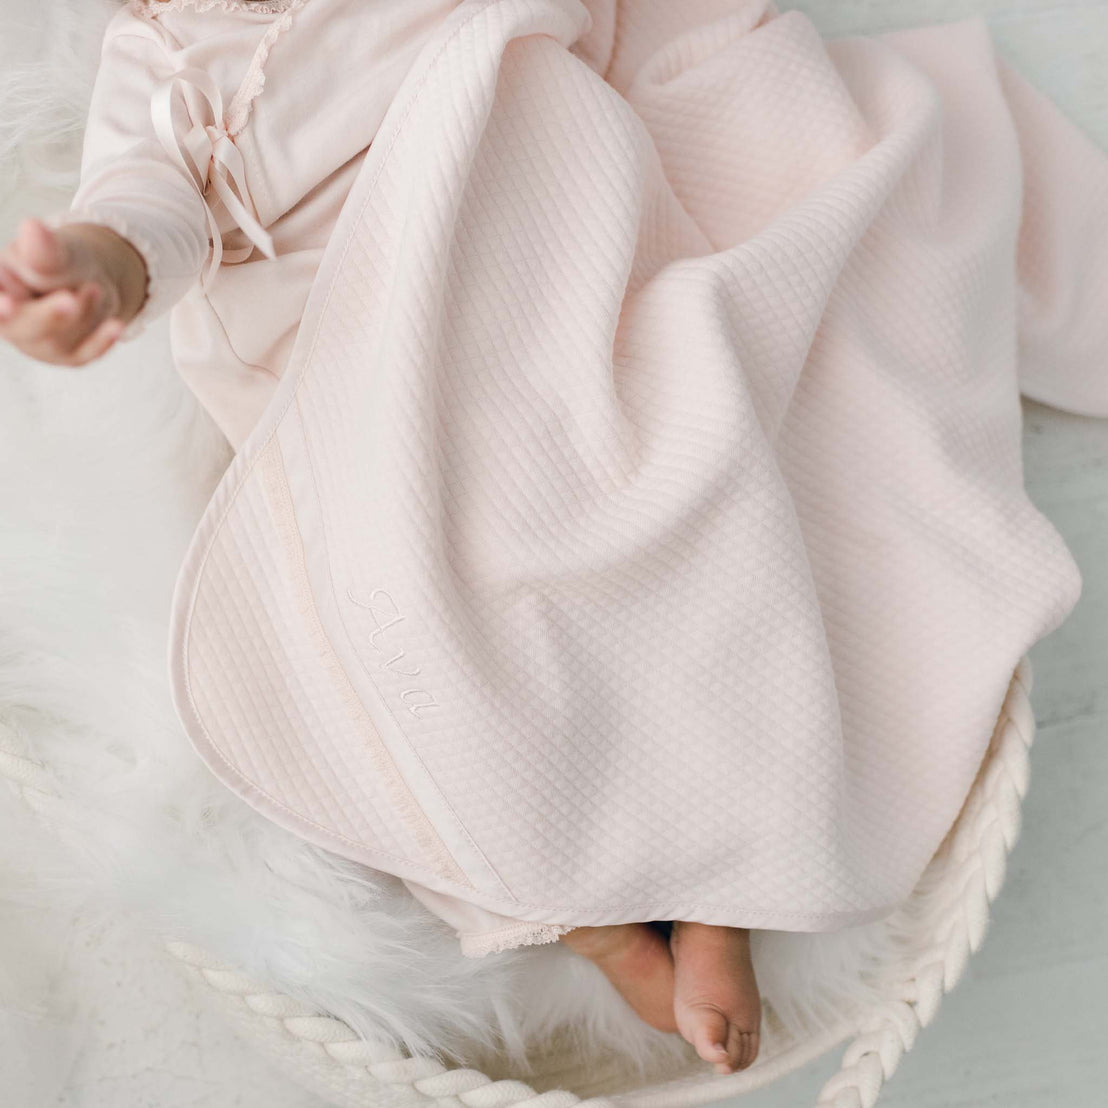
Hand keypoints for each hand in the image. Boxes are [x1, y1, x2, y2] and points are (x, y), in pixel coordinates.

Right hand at [0, 216, 146, 366]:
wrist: (86, 277)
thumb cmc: (57, 262)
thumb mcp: (51, 251)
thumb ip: (41, 251)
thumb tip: (33, 227)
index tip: (8, 304)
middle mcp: (11, 322)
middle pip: (24, 326)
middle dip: (48, 314)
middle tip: (69, 299)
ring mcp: (40, 344)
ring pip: (59, 340)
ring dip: (82, 314)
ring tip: (94, 287)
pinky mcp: (69, 356)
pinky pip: (86, 353)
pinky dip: (102, 340)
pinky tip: (116, 326)